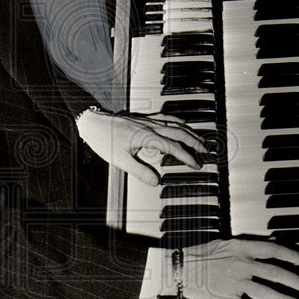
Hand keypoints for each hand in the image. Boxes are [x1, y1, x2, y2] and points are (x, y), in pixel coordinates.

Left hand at [76, 110, 206, 184]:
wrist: (92, 122)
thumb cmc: (104, 139)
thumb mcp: (120, 160)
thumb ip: (140, 171)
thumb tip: (156, 181)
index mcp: (147, 136)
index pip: (173, 147)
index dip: (187, 157)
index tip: (196, 165)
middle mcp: (150, 126)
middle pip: (179, 133)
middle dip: (195, 143)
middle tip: (206, 152)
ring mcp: (147, 120)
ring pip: (174, 124)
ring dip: (189, 131)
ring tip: (199, 139)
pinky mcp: (143, 117)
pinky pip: (165, 117)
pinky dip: (177, 121)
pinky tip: (181, 124)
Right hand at [182, 239, 298, 298]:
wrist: (179, 268)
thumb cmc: (199, 254)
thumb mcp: (225, 243)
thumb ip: (247, 246)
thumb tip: (268, 244)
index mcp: (241, 248)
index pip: (273, 250)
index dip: (291, 255)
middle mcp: (242, 265)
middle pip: (275, 273)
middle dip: (294, 280)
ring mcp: (236, 282)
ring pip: (266, 292)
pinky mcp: (228, 298)